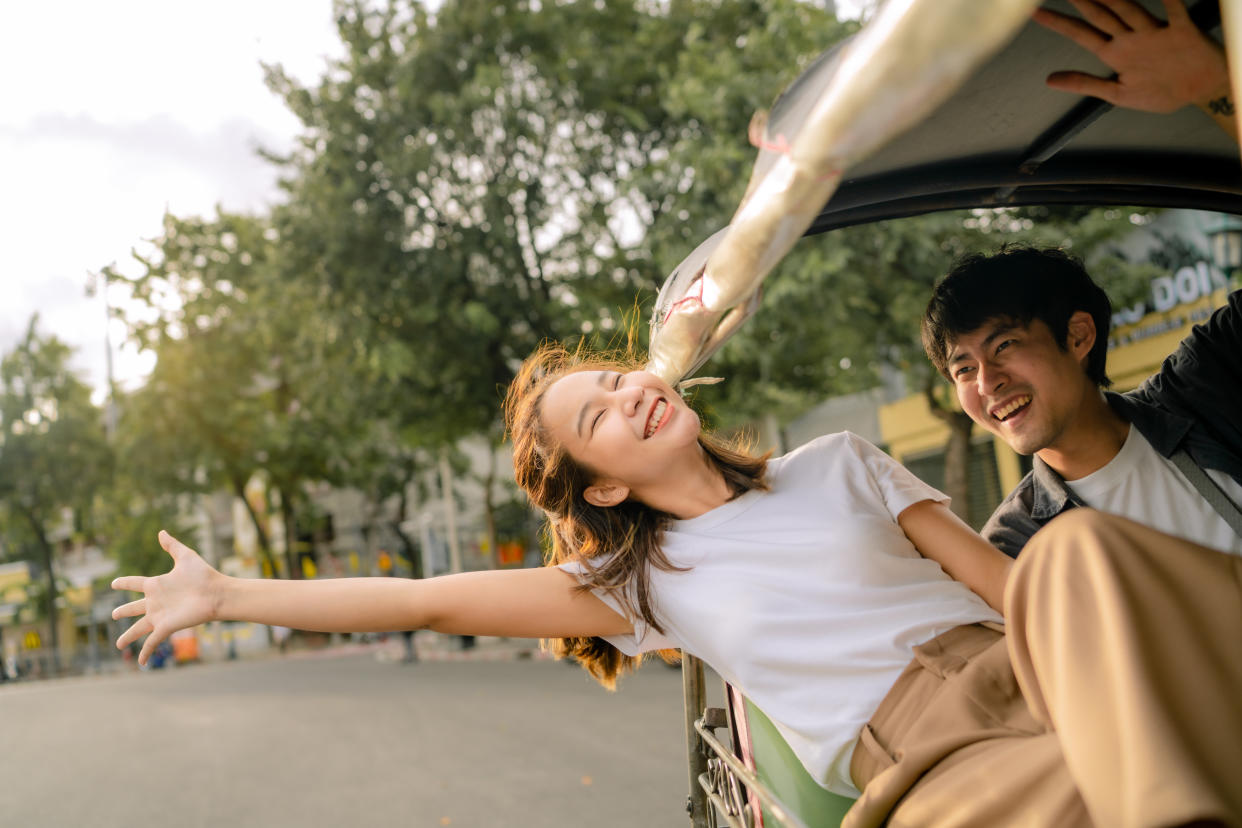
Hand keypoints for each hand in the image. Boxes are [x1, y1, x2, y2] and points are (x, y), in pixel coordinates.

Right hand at [112, 531, 222, 665]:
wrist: (218, 593)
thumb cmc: (204, 575)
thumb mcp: (185, 557)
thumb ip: (172, 545)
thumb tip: (161, 531)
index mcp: (157, 585)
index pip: (135, 583)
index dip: (124, 583)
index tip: (114, 583)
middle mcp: (156, 602)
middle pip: (134, 608)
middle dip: (123, 612)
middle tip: (113, 615)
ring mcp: (160, 616)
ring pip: (138, 629)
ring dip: (128, 637)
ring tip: (117, 645)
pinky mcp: (166, 627)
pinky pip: (151, 642)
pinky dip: (145, 653)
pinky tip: (141, 664)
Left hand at [1035, 0, 1229, 111]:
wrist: (1199, 91)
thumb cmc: (1158, 92)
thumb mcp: (1116, 94)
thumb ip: (1083, 84)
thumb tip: (1049, 80)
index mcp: (1114, 53)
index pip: (1081, 34)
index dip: (1059, 23)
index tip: (1036, 14)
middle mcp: (1131, 39)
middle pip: (1101, 15)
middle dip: (1082, 2)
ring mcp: (1154, 34)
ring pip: (1130, 10)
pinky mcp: (1181, 32)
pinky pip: (1173, 11)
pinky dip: (1167, 1)